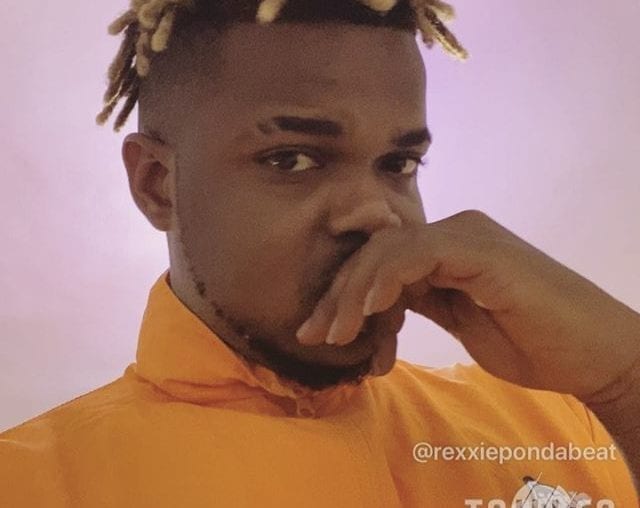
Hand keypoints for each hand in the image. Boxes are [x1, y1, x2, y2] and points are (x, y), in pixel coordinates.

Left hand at [295, 210, 639, 401]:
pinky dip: (387, 280)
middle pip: (375, 254)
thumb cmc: (530, 342)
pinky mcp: (481, 248)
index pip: (379, 262)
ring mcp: (468, 236)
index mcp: (446, 249)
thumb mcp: (459, 321)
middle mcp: (453, 233)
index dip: (343, 296)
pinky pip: (418, 255)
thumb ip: (422, 301)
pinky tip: (369, 311)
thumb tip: (377, 304)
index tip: (319, 333)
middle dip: (338, 296)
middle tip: (314, 336)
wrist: (592, 356)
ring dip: (354, 294)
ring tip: (336, 334)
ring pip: (389, 251)